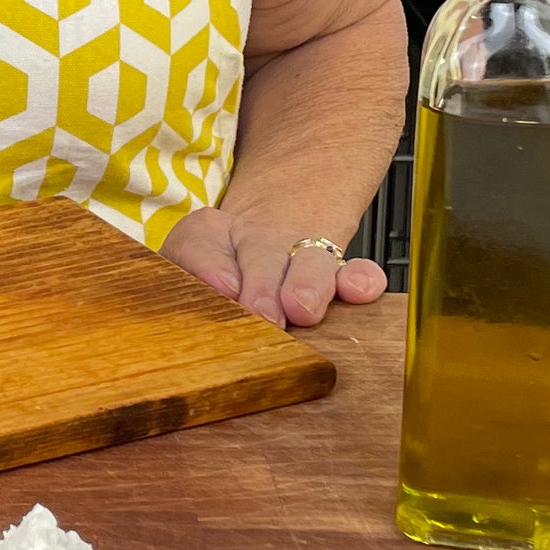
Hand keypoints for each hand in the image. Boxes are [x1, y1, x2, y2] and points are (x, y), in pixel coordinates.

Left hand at [163, 205, 387, 328]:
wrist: (263, 239)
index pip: (200, 240)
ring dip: (308, 285)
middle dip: (263, 286)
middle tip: (264, 314)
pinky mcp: (339, 273)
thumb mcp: (188, 266)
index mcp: (211, 236)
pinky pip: (356, 272)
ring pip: (310, 262)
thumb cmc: (217, 273)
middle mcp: (258, 242)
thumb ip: (193, 269)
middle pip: (261, 254)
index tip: (223, 290)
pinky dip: (361, 280)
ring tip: (304, 308)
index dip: (209, 264)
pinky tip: (359, 291)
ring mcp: (301, 257)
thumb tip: (219, 286)